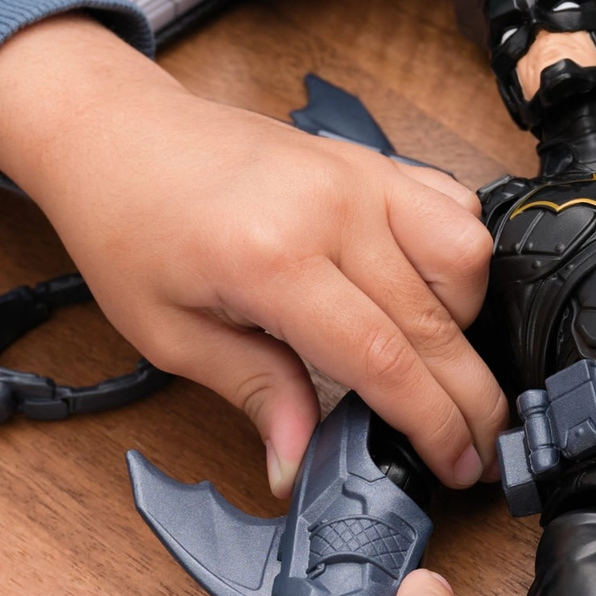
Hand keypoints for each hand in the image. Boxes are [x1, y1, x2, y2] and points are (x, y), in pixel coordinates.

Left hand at [0, 15, 504, 491]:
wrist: (115, 131)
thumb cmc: (129, 223)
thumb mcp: (169, 333)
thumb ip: (253, 391)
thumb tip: (299, 457)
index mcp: (273, 258)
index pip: (384, 360)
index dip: (431, 424)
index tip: (456, 465)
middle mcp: (331, 209)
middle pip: (437, 323)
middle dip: (470, 399)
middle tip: (480, 447)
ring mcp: (360, 176)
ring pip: (468, 258)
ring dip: (465, 322)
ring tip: (436, 363)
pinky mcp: (370, 161)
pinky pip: (455, 208)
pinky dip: (459, 260)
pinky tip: (428, 296)